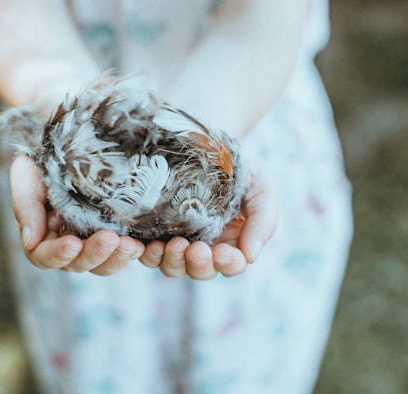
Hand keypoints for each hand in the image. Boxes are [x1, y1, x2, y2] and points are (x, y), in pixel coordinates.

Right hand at [10, 155, 144, 275]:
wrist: (71, 135)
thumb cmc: (44, 153)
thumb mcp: (27, 172)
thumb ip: (26, 205)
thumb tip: (30, 242)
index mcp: (44, 232)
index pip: (44, 257)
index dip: (57, 255)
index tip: (72, 244)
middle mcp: (69, 240)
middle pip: (78, 264)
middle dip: (94, 255)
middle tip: (110, 239)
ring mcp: (95, 237)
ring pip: (104, 263)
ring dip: (117, 258)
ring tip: (131, 245)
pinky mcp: (119, 229)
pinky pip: (125, 250)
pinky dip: (134, 252)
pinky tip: (144, 245)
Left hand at [139, 169, 278, 278]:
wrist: (205, 137)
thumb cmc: (238, 165)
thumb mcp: (262, 186)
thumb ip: (264, 220)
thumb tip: (251, 257)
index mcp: (231, 241)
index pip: (231, 265)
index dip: (227, 264)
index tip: (223, 252)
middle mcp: (203, 246)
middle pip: (200, 270)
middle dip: (198, 264)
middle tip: (196, 249)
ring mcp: (176, 238)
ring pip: (172, 266)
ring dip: (172, 261)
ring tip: (173, 245)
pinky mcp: (151, 228)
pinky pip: (145, 250)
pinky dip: (144, 253)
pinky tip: (144, 245)